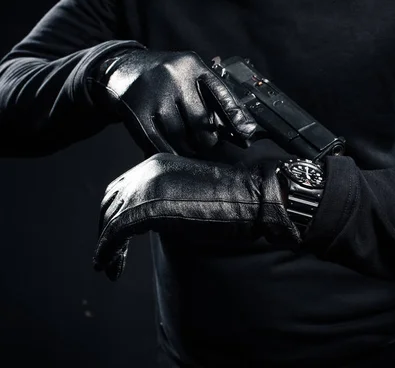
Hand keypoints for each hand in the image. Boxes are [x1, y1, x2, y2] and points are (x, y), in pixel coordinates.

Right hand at [88, 48, 255, 156]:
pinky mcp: (135, 112)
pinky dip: (169, 152)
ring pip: (180, 136)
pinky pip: (158, 143)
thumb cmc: (166, 77)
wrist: (122, 68)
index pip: (221, 94)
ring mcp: (153, 94)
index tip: (248, 134)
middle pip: (201, 122)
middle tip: (208, 145)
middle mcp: (173, 76)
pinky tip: (173, 152)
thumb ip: (213, 97)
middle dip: (209, 140)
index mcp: (192, 65)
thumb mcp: (190, 74)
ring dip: (189, 149)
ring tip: (190, 147)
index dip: (236, 117)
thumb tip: (242, 129)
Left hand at [93, 153, 299, 280]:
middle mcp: (146, 171)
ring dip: (106, 245)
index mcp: (157, 164)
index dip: (115, 213)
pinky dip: (107, 251)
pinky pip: (116, 232)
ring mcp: (145, 187)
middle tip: (109, 256)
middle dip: (106, 229)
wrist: (250, 199)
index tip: (118, 238)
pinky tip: (108, 267)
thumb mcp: (193, 193)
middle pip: (111, 201)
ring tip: (108, 267)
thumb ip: (170, 199)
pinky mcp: (148, 208)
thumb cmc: (233, 200)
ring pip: (110, 217)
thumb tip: (157, 218)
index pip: (122, 187)